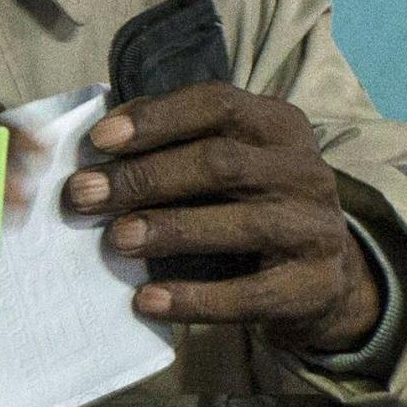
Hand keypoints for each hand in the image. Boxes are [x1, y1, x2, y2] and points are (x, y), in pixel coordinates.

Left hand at [64, 83, 382, 352]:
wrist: (324, 278)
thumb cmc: (251, 206)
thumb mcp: (228, 164)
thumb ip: (176, 143)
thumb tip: (100, 137)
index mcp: (279, 125)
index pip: (217, 104)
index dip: (156, 119)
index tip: (97, 141)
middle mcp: (305, 170)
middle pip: (221, 162)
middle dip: (145, 177)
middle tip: (83, 195)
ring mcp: (316, 228)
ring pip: (240, 223)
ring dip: (169, 230)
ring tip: (114, 240)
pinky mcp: (314, 286)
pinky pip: (250, 295)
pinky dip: (195, 298)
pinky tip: (146, 301)